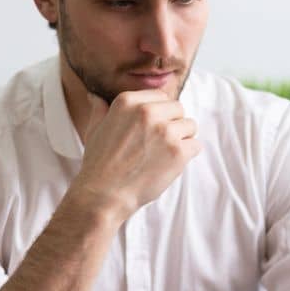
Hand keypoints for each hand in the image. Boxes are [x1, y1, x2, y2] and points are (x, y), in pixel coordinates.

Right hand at [64, 90, 200, 220]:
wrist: (104, 194)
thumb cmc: (98, 164)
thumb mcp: (94, 129)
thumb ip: (100, 109)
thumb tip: (95, 96)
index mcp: (128, 102)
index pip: (160, 96)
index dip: (160, 113)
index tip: (152, 129)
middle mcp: (148, 112)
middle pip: (178, 108)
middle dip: (173, 124)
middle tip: (159, 144)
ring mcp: (165, 131)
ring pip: (190, 126)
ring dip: (182, 139)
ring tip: (164, 154)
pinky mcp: (178, 152)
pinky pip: (196, 145)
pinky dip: (187, 156)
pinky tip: (169, 164)